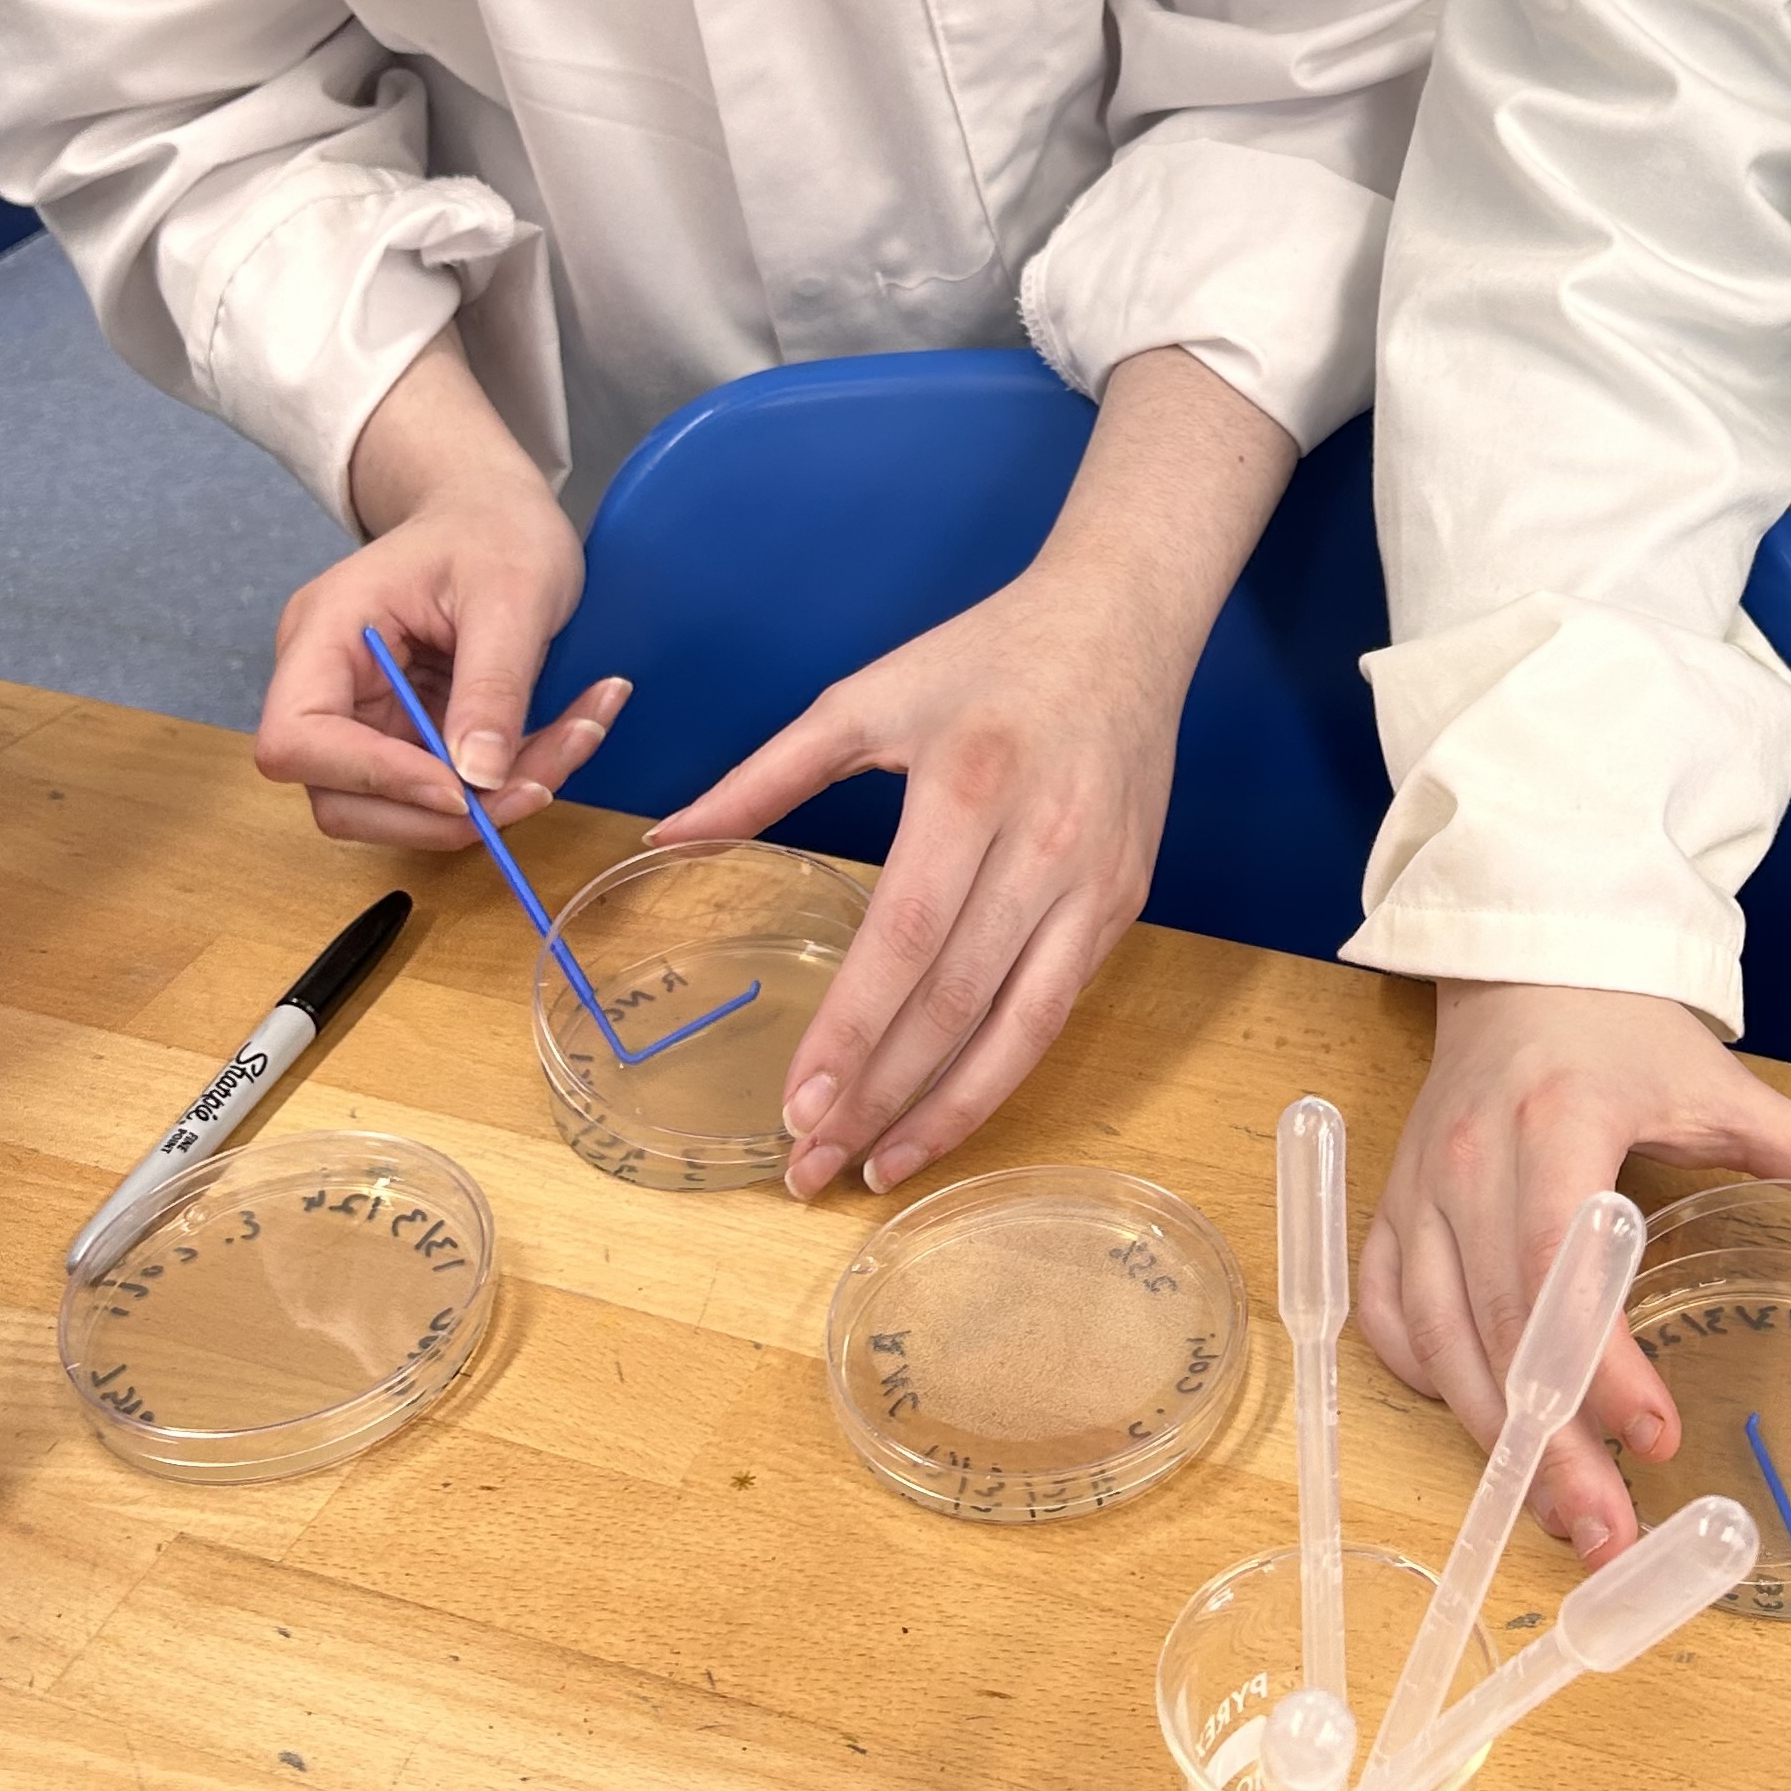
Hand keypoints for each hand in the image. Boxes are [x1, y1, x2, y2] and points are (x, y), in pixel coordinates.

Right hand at [254, 332, 624, 846]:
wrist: (495, 509)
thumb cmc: (492, 526)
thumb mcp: (511, 592)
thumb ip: (493, 683)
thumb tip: (478, 778)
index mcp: (324, 633)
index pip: (297, 739)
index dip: (371, 778)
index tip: (461, 788)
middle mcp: (326, 684)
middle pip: (341, 797)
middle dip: (443, 811)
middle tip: (540, 785)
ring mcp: (363, 716)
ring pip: (400, 808)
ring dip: (487, 803)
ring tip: (573, 742)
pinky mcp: (406, 736)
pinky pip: (446, 788)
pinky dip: (508, 780)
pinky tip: (570, 734)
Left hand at [653, 347, 1296, 1200]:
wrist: (1123, 620)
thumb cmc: (983, 657)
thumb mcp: (864, 697)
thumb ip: (762, 776)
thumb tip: (666, 840)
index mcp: (968, 788)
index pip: (906, 936)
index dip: (853, 1029)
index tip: (795, 1106)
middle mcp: (1043, 844)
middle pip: (956, 999)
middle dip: (880, 1094)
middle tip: (806, 1166)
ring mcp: (1095, 883)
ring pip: (1019, 1026)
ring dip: (946, 1112)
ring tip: (874, 1170)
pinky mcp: (1124, 904)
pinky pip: (1058, 1010)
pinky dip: (1002, 1074)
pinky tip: (948, 1116)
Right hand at [1358, 978, 1790, 1571]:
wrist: (1524, 966)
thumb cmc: (1625, 1031)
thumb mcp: (1726, 1087)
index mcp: (1560, 1120)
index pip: (1564, 1257)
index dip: (1601, 1358)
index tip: (1658, 1439)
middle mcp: (1474, 1159)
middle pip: (1500, 1325)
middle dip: (1553, 1442)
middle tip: (1611, 1538)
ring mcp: (1421, 1188)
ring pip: (1438, 1338)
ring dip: (1495, 1443)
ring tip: (1564, 1520)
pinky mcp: (1392, 1210)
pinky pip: (1390, 1317)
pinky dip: (1428, 1381)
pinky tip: (1486, 1430)